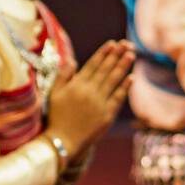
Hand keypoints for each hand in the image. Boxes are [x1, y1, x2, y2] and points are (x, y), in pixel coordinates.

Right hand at [46, 40, 133, 158]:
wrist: (62, 141)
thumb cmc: (56, 117)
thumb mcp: (54, 94)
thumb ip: (63, 76)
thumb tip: (71, 60)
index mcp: (76, 85)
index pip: (93, 65)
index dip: (103, 53)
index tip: (112, 43)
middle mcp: (89, 91)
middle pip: (105, 69)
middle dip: (116, 55)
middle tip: (126, 44)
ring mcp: (99, 103)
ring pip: (114, 80)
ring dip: (123, 66)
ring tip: (131, 54)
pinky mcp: (107, 115)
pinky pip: (118, 98)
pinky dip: (125, 87)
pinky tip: (131, 77)